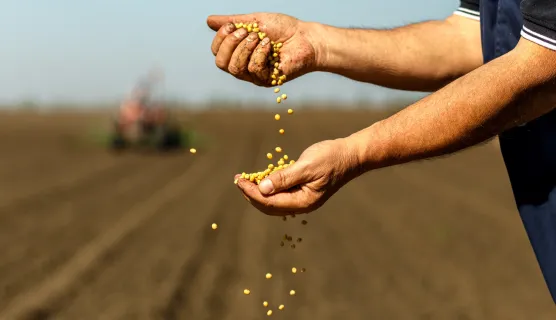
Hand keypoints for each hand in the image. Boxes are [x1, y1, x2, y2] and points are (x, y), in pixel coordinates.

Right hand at [206, 13, 317, 85]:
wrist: (306, 37)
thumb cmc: (284, 29)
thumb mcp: (255, 21)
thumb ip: (233, 22)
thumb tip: (209, 20)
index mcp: (239, 53)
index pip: (217, 52)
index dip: (220, 39)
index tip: (233, 26)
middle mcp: (244, 66)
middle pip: (221, 63)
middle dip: (230, 44)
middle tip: (247, 32)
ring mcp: (255, 75)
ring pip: (235, 68)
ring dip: (245, 48)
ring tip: (260, 37)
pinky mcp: (267, 80)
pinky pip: (253, 69)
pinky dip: (259, 54)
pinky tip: (270, 46)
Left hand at [234, 138, 361, 215]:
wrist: (351, 155)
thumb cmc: (331, 158)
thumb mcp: (307, 166)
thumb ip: (284, 178)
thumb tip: (262, 189)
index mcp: (303, 202)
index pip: (270, 202)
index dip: (252, 193)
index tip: (239, 181)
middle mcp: (302, 204)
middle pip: (269, 205)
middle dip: (251, 193)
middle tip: (237, 180)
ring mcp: (302, 198)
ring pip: (274, 200)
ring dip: (258, 190)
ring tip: (244, 179)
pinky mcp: (302, 190)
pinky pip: (281, 192)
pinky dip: (269, 186)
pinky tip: (260, 178)